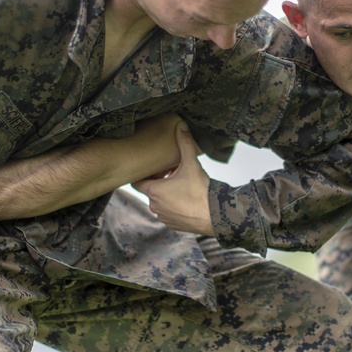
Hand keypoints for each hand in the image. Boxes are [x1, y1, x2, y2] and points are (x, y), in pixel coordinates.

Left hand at [131, 121, 212, 235]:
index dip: (146, 174)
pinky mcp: (173, 225)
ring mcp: (163, 217)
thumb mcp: (191, 163)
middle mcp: (154, 206)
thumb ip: (184, 143)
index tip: (156, 169)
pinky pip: (169, 213)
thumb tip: (181, 126)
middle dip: (159, 182)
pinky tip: (187, 200)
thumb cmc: (200, 191)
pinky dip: (174, 207)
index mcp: (153, 191)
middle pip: (150, 191)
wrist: (215, 215)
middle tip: (173, 174)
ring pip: (160, 203)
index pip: (137, 182)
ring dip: (167, 195)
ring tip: (181, 187)